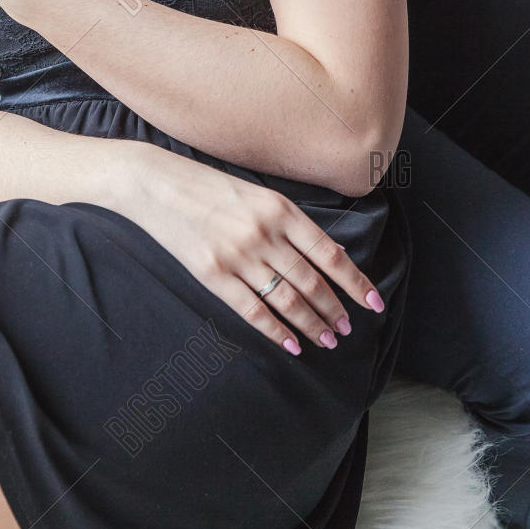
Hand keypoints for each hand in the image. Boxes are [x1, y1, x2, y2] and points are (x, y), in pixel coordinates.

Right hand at [127, 148, 385, 354]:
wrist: (156, 183)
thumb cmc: (208, 185)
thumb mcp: (256, 192)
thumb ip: (287, 221)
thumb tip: (323, 255)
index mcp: (279, 209)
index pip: (329, 253)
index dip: (355, 282)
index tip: (373, 302)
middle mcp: (264, 233)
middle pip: (311, 281)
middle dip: (334, 309)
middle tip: (348, 328)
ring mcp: (238, 256)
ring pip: (287, 299)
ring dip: (312, 323)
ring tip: (328, 340)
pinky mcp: (213, 275)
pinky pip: (253, 310)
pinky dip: (276, 331)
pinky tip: (292, 345)